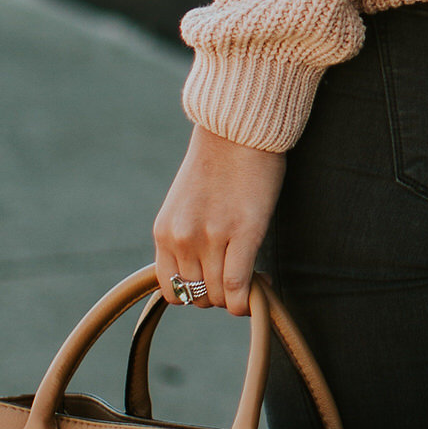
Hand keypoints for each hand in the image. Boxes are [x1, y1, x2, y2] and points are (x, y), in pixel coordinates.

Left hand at [153, 127, 285, 315]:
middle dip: (220, 293)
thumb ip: (186, 236)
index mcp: (164, 232)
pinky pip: (239, 286)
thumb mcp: (185, 204)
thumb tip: (204, 271)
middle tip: (239, 275)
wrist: (237, 130)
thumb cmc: (217, 162)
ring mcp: (211, 238)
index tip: (215, 282)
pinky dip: (249, 299)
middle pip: (199, 296)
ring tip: (253, 276)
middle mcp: (182, 239)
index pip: (171, 290)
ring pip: (220, 295)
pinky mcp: (244, 233)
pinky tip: (263, 284)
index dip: (195, 295)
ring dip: (237, 295)